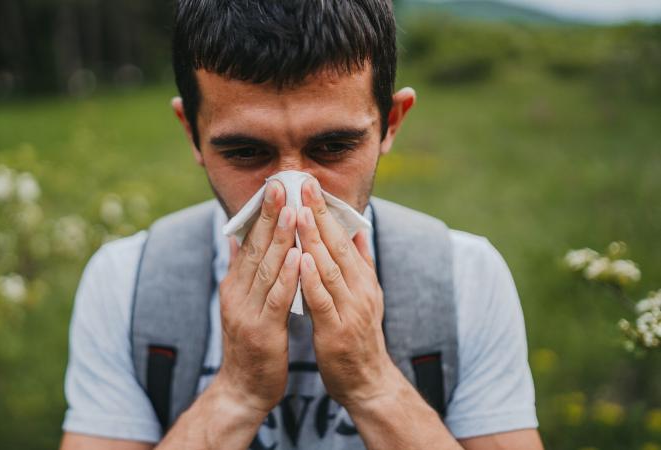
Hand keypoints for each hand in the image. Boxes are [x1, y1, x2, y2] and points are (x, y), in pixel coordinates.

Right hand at [215, 179, 300, 413]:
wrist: (242, 389)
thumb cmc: (250, 345)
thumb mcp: (241, 303)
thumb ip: (240, 271)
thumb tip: (235, 239)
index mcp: (234, 285)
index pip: (248, 243)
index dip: (261, 214)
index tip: (274, 187)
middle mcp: (237, 293)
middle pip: (255, 248)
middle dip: (269, 216)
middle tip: (280, 186)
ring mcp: (246, 312)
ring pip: (266, 269)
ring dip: (280, 239)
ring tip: (293, 210)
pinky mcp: (261, 331)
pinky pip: (277, 299)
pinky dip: (289, 277)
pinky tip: (300, 257)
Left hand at [296, 177, 395, 409]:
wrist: (368, 383)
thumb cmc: (359, 337)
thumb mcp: (366, 296)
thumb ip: (361, 264)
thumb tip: (360, 231)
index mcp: (363, 279)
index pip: (344, 237)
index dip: (327, 210)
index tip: (311, 184)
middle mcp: (360, 289)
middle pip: (339, 245)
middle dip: (320, 214)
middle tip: (304, 185)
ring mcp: (350, 309)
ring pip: (330, 268)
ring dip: (315, 240)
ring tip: (300, 212)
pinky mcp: (337, 330)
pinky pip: (323, 300)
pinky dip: (312, 279)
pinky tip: (300, 260)